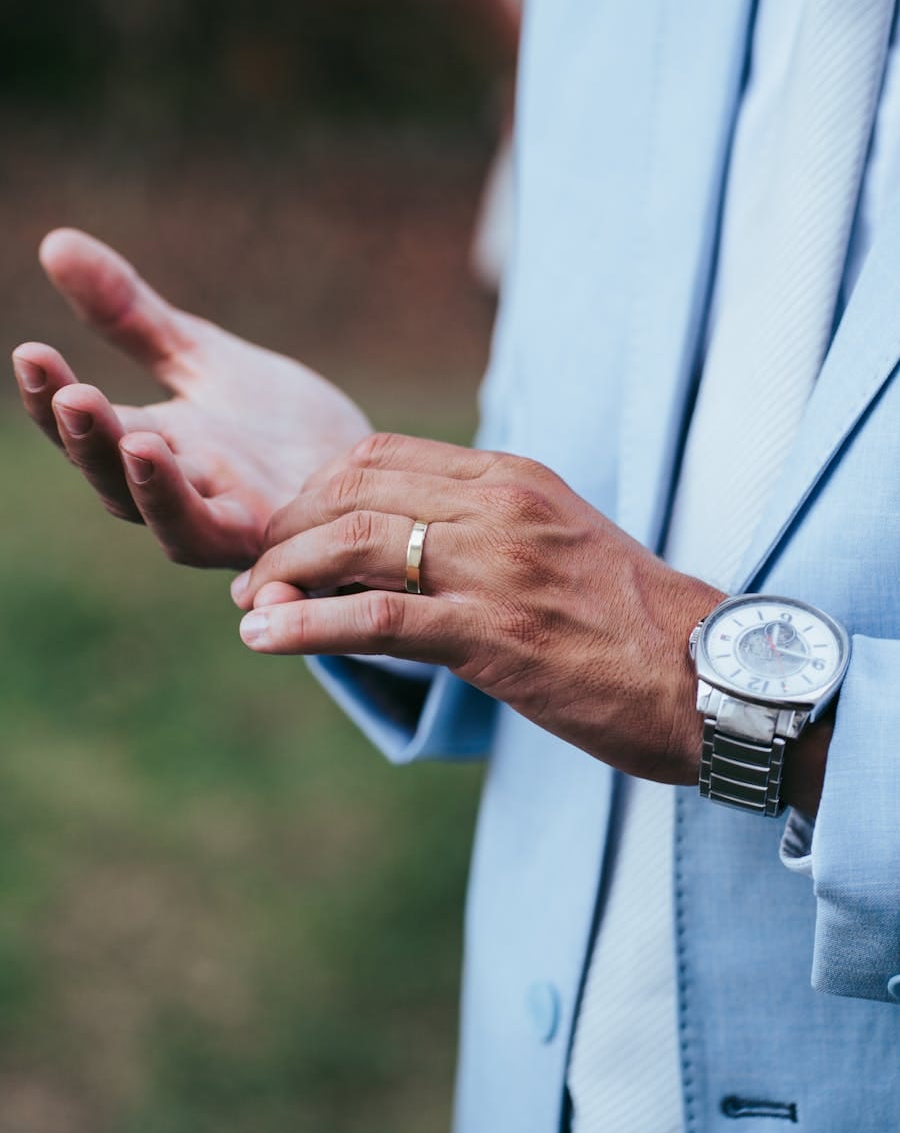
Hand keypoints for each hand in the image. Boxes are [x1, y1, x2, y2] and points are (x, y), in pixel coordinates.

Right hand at [12, 229, 371, 568]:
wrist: (364, 471)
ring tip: (140, 440)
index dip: (52, 400)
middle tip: (73, 397)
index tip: (30, 354)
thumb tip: (54, 242)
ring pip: (180, 526)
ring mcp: (236, 525)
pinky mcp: (293, 544)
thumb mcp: (202, 357)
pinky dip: (237, 535)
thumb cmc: (276, 424)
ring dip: (155, 490)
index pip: (87, 430)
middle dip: (93, 443)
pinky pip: (263, 551)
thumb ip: (131, 316)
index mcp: (155, 446)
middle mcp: (185, 495)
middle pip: (118, 484)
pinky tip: (237, 510)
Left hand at [230, 433, 722, 782]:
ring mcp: (498, 566)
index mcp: (514, 478)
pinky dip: (307, 626)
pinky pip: (379, 619)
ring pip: (355, 543)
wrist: (709, 676)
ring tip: (253, 606)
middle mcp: (501, 506)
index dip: (316, 490)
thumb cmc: (634, 623)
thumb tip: (412, 553)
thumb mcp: (559, 546)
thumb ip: (489, 532)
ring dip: (285, 573)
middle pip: (355, 490)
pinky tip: (266, 637)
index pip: (384, 456)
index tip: (291, 531)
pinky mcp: (496, 634)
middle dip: (289, 528)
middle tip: (259, 571)